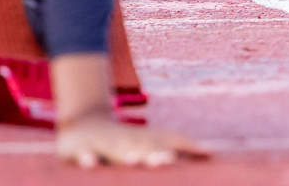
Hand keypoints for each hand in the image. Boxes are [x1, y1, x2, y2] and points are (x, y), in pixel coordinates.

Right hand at [56, 112, 208, 167]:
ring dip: (124, 155)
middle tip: (168, 160)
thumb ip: (180, 146)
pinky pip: (81, 155)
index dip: (186, 148)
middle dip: (155, 155)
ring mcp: (103, 145)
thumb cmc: (126, 141)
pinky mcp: (77, 150)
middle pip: (143, 149)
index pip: (171, 144)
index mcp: (147, 142)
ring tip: (134, 160)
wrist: (84, 124)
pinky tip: (91, 163)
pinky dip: (86, 159)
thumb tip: (211, 153)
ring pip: (114, 151)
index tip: (204, 154)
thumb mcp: (152, 142)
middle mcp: (128, 142)